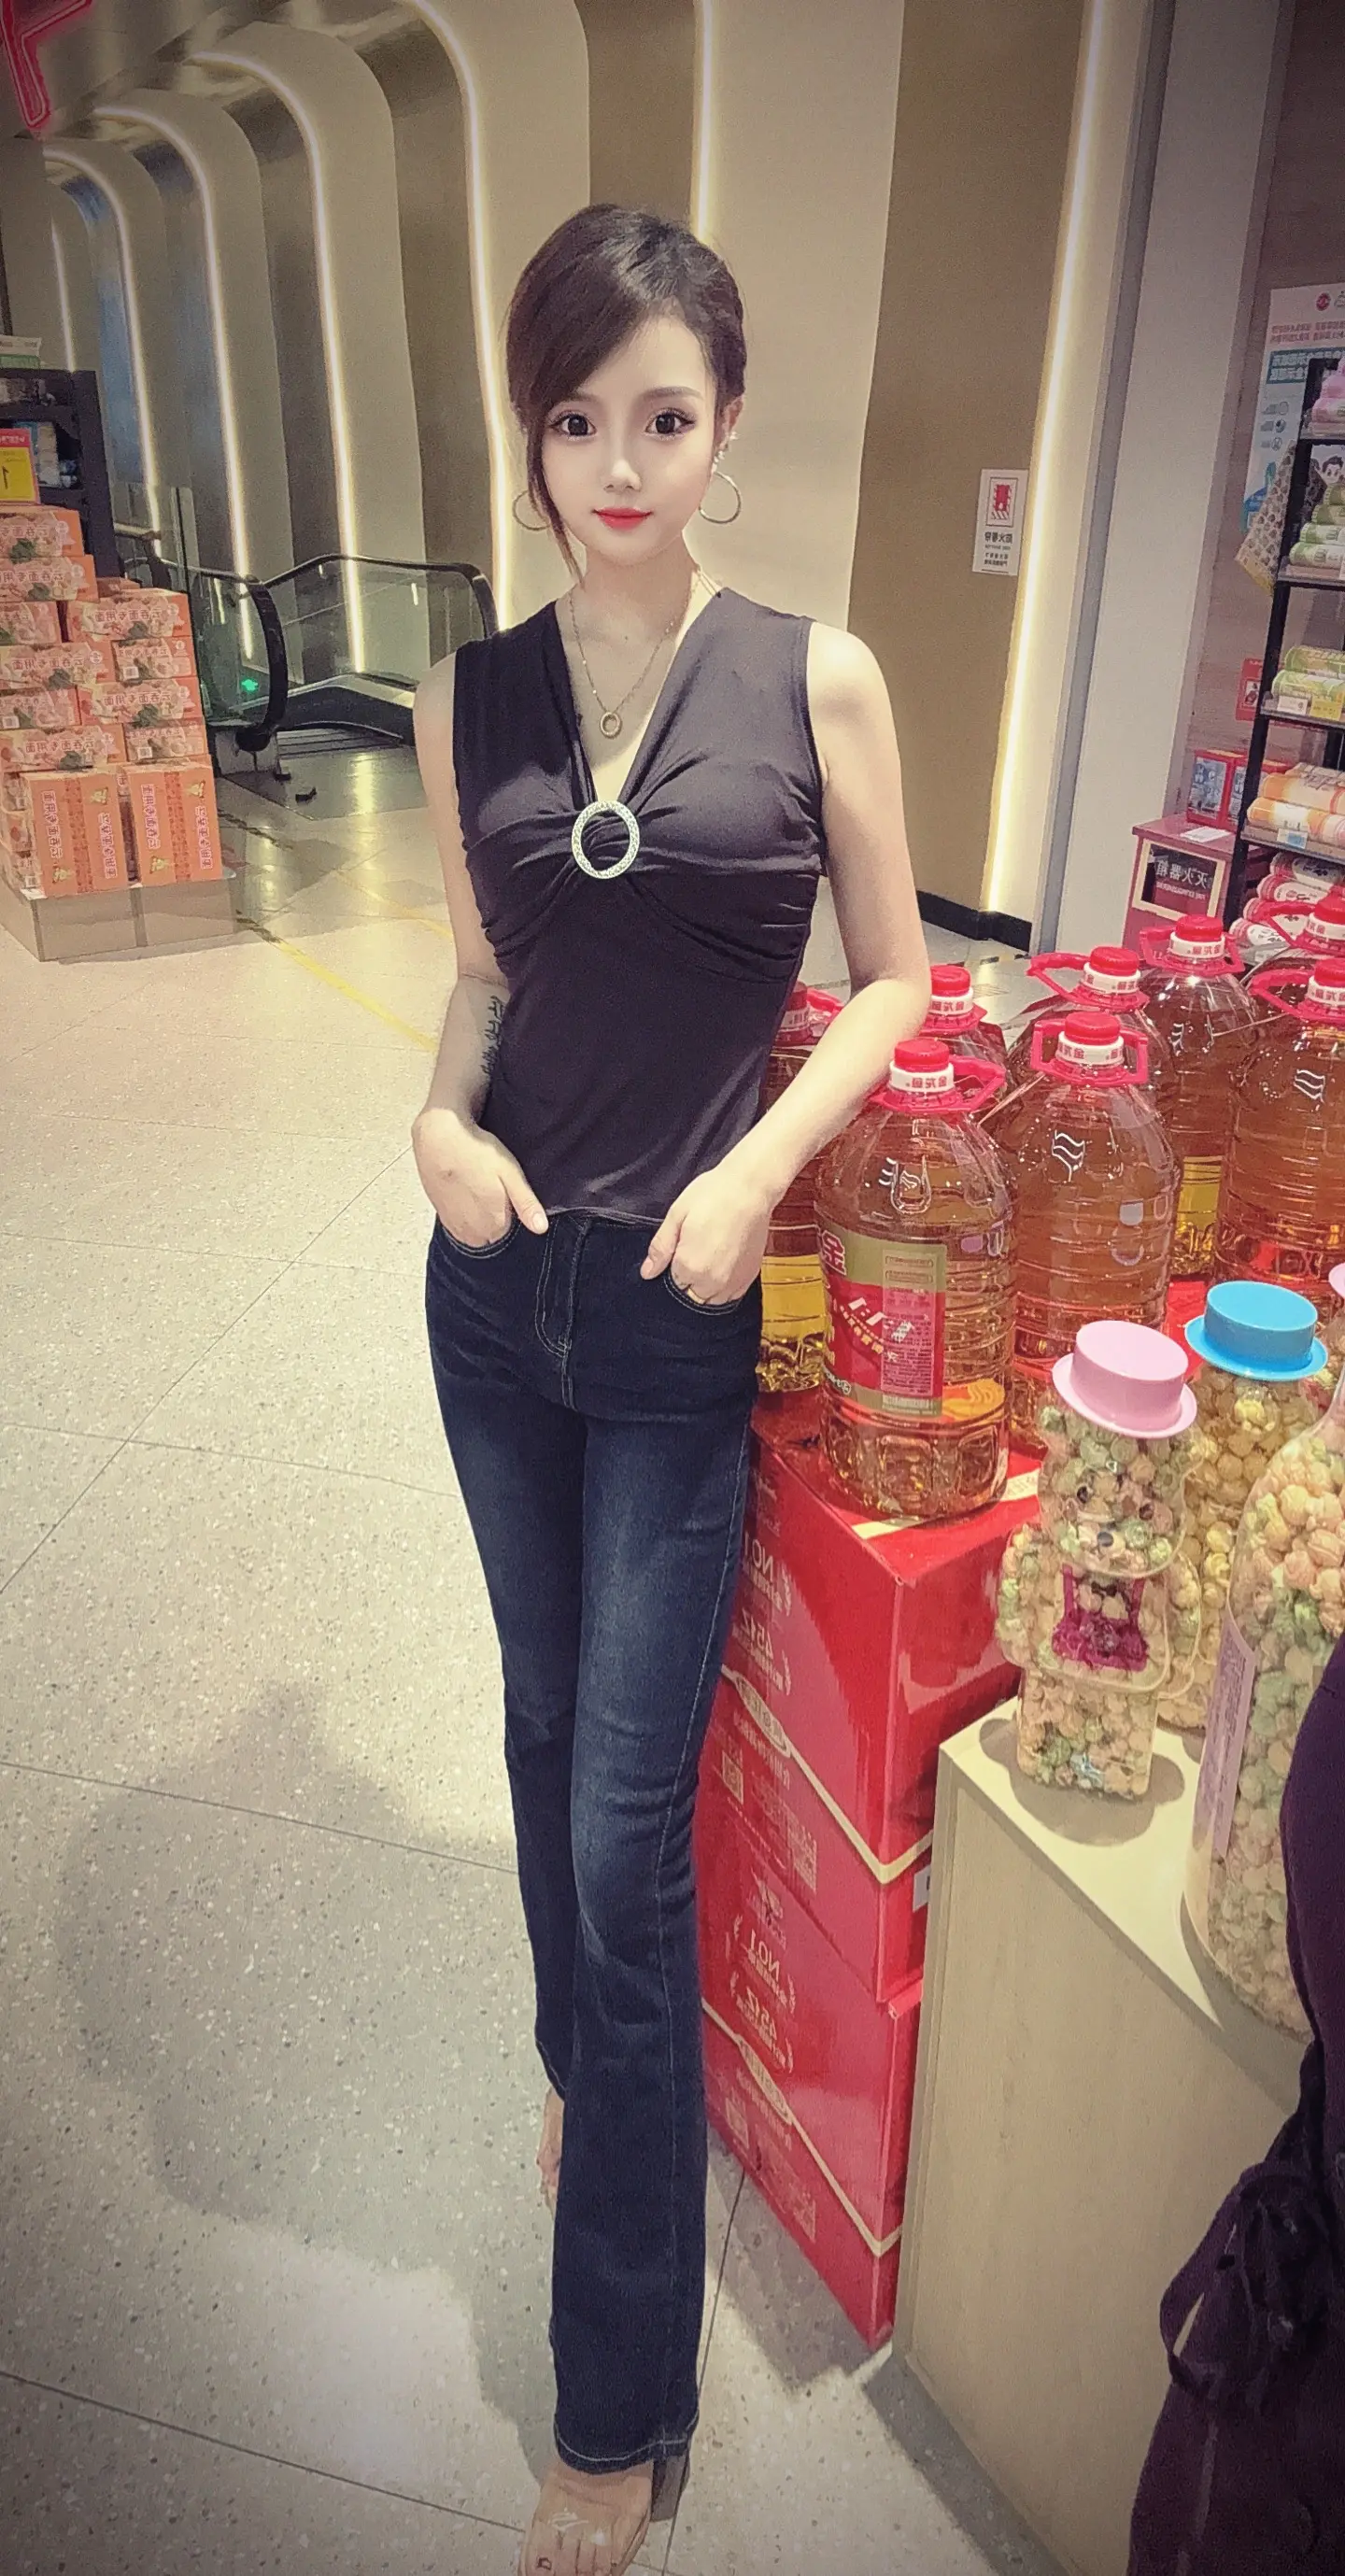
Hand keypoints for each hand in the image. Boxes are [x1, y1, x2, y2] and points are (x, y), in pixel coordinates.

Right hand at [412, 1105, 546, 1245]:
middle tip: (489, 1185)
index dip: (510, 1208)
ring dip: (477, 1215)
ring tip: (476, 1186)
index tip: (504, 1188)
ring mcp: (455, 1226)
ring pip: (475, 1230)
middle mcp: (473, 1233)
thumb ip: (526, 1204)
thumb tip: (541, 1228)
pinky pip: (459, 1225)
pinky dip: (462, 1212)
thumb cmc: (476, 1154)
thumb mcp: (511, 1174)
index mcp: (494, 1226)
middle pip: (493, 1232)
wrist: (437, 1140)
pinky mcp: (441, 1217)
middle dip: (494, 1214)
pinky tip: (462, 1190)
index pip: (510, 1229)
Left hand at [641, 1160, 771, 1304]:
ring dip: (705, 1288)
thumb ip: (661, 1248)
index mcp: (689, 1267)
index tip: (679, 1251)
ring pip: (710, 1300)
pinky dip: (723, 1288)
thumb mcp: (676, 1216)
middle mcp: (711, 1281)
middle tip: (694, 1251)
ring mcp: (733, 1281)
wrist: (751, 1189)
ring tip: (708, 1258)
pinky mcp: (749, 1276)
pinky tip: (722, 1265)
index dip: (673, 1268)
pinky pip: (730, 1296)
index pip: (672, 1284)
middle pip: (690, 1296)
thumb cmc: (713, 1196)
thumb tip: (647, 1273)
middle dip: (687, 1281)